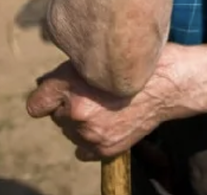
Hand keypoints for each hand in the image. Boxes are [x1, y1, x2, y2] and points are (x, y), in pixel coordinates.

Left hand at [26, 59, 180, 160]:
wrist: (169, 85)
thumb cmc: (135, 65)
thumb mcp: (99, 58)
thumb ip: (69, 73)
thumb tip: (45, 86)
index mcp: (70, 88)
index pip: (37, 103)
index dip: (49, 95)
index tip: (58, 92)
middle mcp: (76, 113)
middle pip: (56, 115)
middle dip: (70, 105)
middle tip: (95, 94)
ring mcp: (91, 134)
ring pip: (70, 131)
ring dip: (81, 122)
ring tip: (106, 107)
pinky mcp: (104, 148)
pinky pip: (82, 149)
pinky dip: (91, 139)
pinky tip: (108, 123)